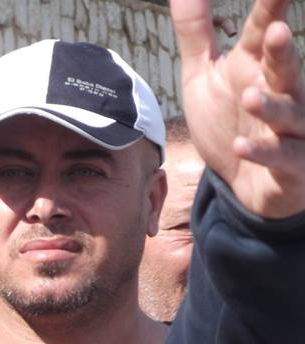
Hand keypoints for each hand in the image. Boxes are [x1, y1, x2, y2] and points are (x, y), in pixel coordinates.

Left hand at [170, 0, 304, 217]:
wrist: (242, 181)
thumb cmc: (227, 122)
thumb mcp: (203, 77)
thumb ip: (197, 35)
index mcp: (256, 67)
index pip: (263, 33)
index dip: (270, 8)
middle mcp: (280, 92)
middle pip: (285, 69)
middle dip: (282, 51)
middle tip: (275, 31)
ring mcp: (291, 129)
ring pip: (289, 113)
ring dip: (272, 106)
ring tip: (251, 97)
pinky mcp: (291, 164)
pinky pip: (281, 156)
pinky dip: (263, 151)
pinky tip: (241, 146)